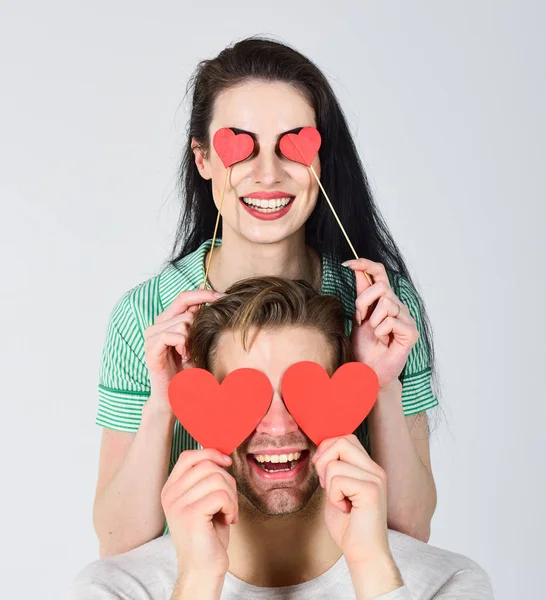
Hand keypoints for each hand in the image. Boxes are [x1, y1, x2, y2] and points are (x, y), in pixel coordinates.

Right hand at [143, 289, 223, 410]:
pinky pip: (171, 336)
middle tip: (197, 345)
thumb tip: (212, 301)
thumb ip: (199, 322)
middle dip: (198, 326)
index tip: (223, 297)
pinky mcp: (150, 349)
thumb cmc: (188, 370)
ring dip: (191, 340)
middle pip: (185, 310)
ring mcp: (151, 337)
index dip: (204, 294)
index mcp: (167, 320)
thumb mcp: (197, 342)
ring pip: (181, 323)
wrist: (174, 396)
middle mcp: (156, 326)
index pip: (184, 297)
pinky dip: (183, 345)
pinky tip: (184, 356)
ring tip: (189, 354)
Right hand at [161, 448, 237, 579]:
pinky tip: (227, 520)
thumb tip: (222, 456)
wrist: (202, 568)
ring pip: (217, 479)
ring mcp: (178, 504)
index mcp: (170, 488)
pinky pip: (221, 495)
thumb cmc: (207, 534)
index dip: (211, 453)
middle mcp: (170, 494)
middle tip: (229, 503)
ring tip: (227, 512)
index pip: (189, 456)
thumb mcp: (203, 500)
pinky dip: (231, 506)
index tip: (226, 464)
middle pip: (208, 465)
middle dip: (228, 481)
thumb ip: (205, 479)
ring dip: (232, 496)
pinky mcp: (190, 515)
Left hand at [312, 434, 390, 565]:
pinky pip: (337, 480)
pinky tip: (345, 509)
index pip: (345, 438)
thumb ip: (332, 469)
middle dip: (323, 461)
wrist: (363, 554)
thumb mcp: (335, 490)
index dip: (326, 450)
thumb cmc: (348, 526)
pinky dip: (333, 497)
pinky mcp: (372, 491)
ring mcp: (375, 478)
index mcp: (368, 467)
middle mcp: (375, 469)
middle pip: (341, 441)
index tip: (323, 473)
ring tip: (341, 502)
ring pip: (334, 463)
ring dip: (328, 486)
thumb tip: (319, 450)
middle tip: (327, 486)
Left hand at [344, 258, 418, 389]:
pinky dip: (381, 331)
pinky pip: (392, 320)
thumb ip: (361, 293)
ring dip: (372, 320)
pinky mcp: (410, 332)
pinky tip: (382, 340)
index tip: (346, 264)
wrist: (369, 371)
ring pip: (387, 303)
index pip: (379, 273)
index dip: (365, 264)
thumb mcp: (358, 316)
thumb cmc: (363, 347)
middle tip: (360, 318)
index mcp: (383, 300)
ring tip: (373, 333)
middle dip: (363, 302)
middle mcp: (397, 306)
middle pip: (381, 287)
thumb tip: (356, 268)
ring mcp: (406, 318)